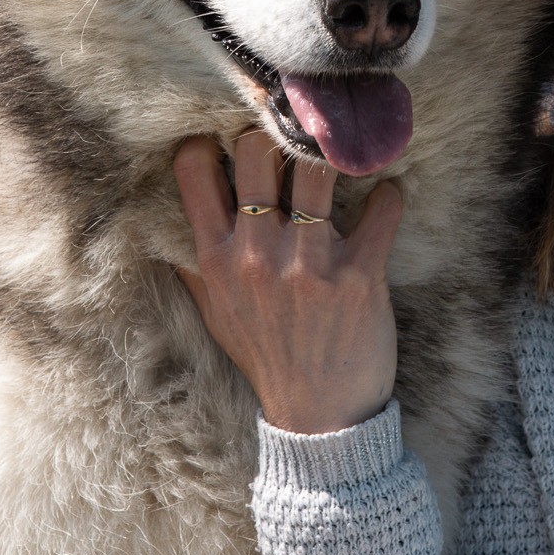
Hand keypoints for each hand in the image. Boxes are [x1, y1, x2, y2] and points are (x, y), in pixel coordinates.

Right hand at [172, 128, 404, 434]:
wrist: (319, 416)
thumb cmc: (267, 356)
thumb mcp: (216, 313)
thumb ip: (193, 266)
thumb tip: (164, 223)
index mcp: (217, 259)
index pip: (194, 170)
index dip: (210, 141)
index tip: (232, 143)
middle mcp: (258, 256)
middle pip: (256, 150)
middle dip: (275, 138)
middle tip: (294, 146)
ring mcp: (309, 264)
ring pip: (317, 170)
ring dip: (332, 159)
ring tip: (341, 162)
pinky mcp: (359, 275)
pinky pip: (381, 210)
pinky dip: (389, 196)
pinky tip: (385, 197)